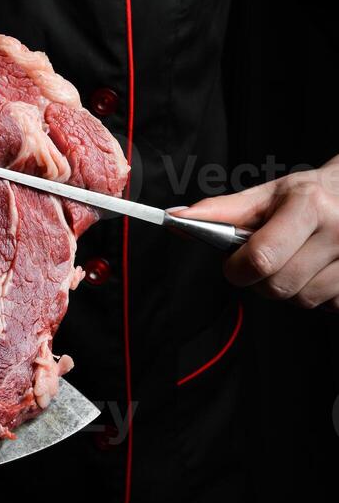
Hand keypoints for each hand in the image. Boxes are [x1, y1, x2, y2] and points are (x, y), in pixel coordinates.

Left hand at [172, 157, 338, 310]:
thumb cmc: (308, 196)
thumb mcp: (268, 196)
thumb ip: (222, 210)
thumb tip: (180, 218)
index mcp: (309, 205)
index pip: (261, 258)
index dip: (238, 269)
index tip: (235, 263)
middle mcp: (338, 231)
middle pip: (278, 286)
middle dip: (261, 279)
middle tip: (269, 258)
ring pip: (302, 300)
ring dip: (290, 287)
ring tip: (298, 259)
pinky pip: (327, 306)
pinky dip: (316, 292)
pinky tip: (318, 269)